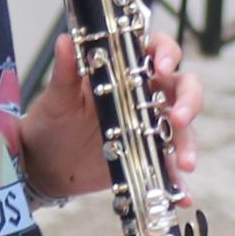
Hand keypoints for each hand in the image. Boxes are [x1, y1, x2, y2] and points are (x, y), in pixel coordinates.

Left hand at [22, 28, 199, 200]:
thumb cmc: (52, 122)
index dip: (167, 53)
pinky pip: (169, 166)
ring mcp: (149, 127)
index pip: (157, 51)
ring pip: (182, 127)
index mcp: (124, 72)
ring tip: (184, 164)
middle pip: (182, 86)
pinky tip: (181, 195)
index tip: (161, 68)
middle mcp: (143, 96)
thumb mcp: (57, 97)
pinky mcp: (149, 156)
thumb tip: (65, 40)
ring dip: (188, 143)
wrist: (45, 165)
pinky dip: (178, 181)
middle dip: (189, 100)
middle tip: (179, 118)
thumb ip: (65, 71)